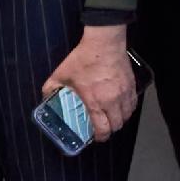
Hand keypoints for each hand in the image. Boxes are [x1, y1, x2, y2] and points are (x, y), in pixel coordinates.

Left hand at [43, 26, 137, 141]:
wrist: (104, 43)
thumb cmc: (83, 59)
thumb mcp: (61, 73)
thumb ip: (51, 88)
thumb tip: (46, 97)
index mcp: (96, 102)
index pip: (103, 128)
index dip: (101, 137)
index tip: (97, 137)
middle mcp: (113, 101)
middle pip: (118, 125)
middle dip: (111, 129)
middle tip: (103, 127)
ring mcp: (125, 93)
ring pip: (128, 115)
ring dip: (121, 119)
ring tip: (113, 117)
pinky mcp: (132, 85)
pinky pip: (134, 103)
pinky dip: (128, 108)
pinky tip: (122, 105)